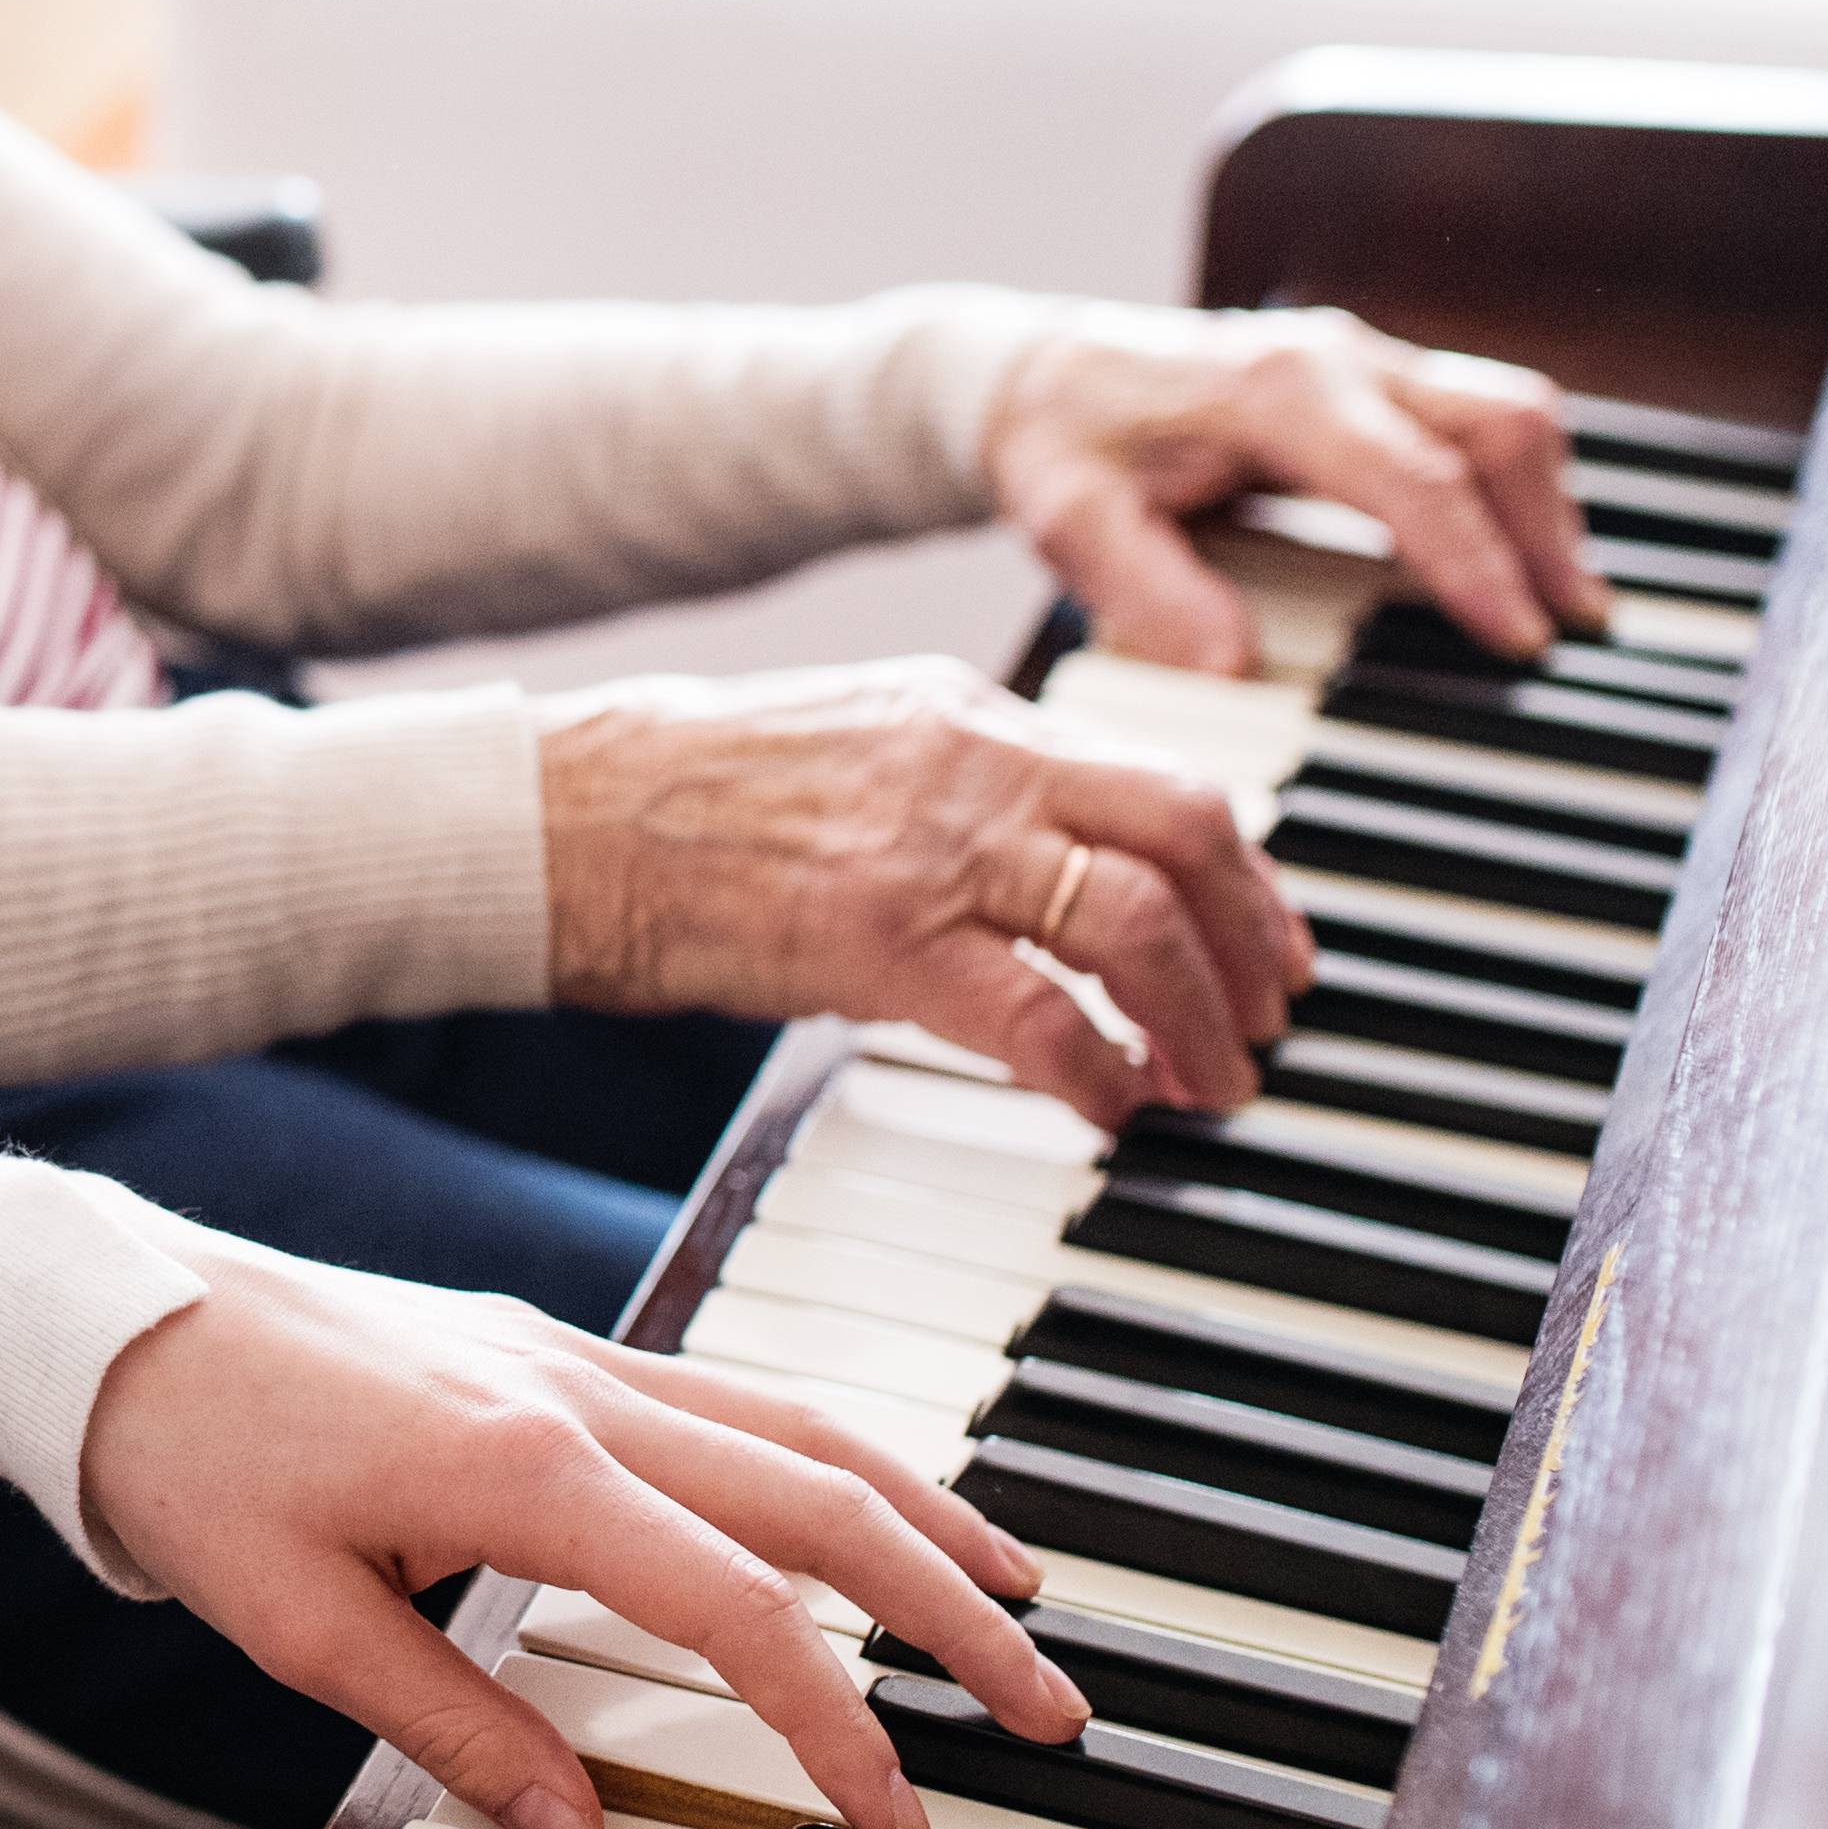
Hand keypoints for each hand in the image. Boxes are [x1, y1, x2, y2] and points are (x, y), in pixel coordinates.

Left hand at [76, 1234, 1088, 1828]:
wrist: (100, 1313)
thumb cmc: (179, 1458)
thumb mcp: (293, 1624)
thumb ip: (452, 1728)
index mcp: (522, 1468)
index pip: (738, 1609)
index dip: (835, 1721)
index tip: (899, 1814)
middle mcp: (575, 1393)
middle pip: (822, 1503)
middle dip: (950, 1610)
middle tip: (1046, 1709)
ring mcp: (570, 1354)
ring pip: (801, 1429)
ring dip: (923, 1513)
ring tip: (1016, 1599)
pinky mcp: (546, 1346)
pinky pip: (733, 1397)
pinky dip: (831, 1455)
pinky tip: (872, 1505)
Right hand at [539, 659, 1307, 1121]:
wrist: (557, 817)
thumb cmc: (677, 803)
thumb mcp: (848, 752)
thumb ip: (956, 793)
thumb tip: (1047, 870)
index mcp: (967, 716)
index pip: (1159, 778)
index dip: (1244, 874)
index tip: (1270, 944)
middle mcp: (971, 764)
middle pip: (1188, 833)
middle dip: (1256, 941)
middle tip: (1270, 1022)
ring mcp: (928, 849)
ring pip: (1137, 920)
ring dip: (1199, 1018)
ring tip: (1208, 1086)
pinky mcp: (877, 938)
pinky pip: (1037, 1014)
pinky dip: (1098, 1072)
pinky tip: (1109, 1112)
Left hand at [983, 307, 1604, 671]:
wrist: (1040, 376)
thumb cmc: (1059, 442)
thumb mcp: (1069, 522)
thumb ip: (1146, 590)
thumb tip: (1233, 664)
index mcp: (1274, 389)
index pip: (1412, 477)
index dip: (1476, 560)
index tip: (1519, 637)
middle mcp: (1335, 357)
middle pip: (1496, 423)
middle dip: (1548, 526)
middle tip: (1571, 627)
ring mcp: (1359, 358)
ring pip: (1501, 413)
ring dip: (1543, 503)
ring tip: (1562, 603)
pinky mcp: (1367, 379)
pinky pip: (1470, 419)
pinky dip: (1510, 484)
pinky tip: (1515, 553)